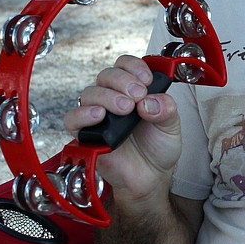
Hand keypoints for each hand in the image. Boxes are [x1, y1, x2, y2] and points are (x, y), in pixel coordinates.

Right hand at [65, 54, 181, 202]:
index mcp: (132, 90)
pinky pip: (73, 119)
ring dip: (108, 97)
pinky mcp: (85, 135)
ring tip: (126, 109)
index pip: (124, 65)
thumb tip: (150, 101)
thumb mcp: (171, 125)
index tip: (147, 81)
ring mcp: (97, 116)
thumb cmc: (157, 148)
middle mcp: (112, 98)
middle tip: (138, 96)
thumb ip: (167, 109)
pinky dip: (83, 114)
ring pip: (90, 93)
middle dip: (123, 82)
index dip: (134, 67)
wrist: (150, 178)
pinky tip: (99, 116)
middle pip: (106, 75)